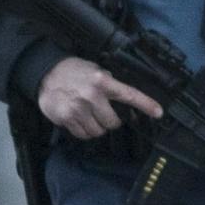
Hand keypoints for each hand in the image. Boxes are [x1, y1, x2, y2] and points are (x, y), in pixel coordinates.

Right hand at [37, 56, 163, 138]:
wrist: (46, 74)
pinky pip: (83, 134)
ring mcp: (79, 109)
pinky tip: (79, 120)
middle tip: (103, 113)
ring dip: (97, 127)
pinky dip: (84, 131)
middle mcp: (92, 96)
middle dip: (111, 121)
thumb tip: (124, 98)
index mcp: (102, 82)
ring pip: (98, 131)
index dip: (146, 105)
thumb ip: (109, 83)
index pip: (129, 95)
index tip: (158, 112)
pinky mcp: (67, 118)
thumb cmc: (73, 72)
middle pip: (113, 122)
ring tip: (89, 116)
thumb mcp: (95, 70)